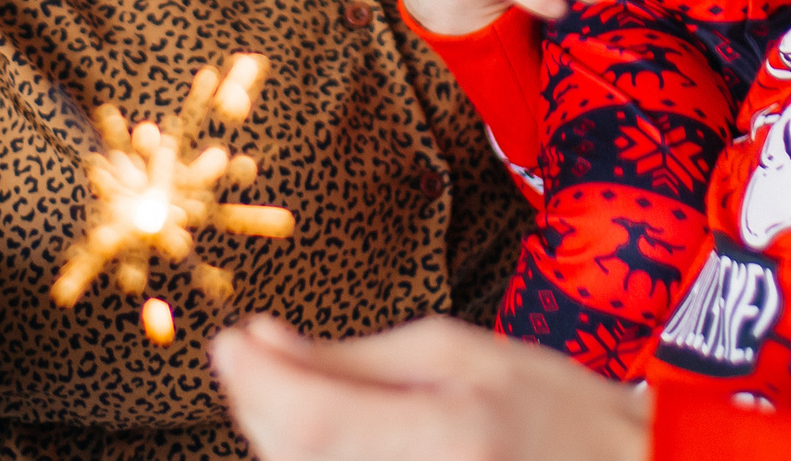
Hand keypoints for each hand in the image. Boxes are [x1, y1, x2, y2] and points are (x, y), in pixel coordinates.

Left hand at [211, 314, 647, 460]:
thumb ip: (355, 359)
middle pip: (289, 458)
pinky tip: (346, 445)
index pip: (304, 416)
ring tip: (329, 410)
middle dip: (264, 407)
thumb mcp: (463, 355)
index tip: (232, 342)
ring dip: (289, 442)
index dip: (250, 378)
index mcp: (447, 436)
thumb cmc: (559, 418)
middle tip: (276, 365)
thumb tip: (262, 344)